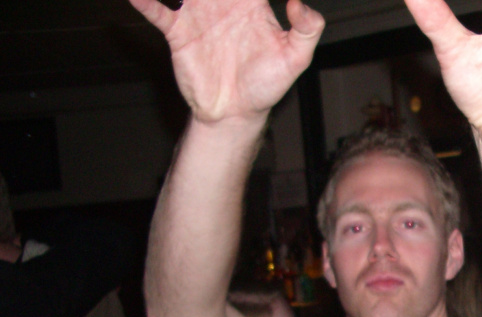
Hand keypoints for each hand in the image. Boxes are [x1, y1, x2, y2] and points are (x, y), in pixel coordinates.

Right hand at [128, 0, 323, 122]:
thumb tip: (298, 2)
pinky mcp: (178, 33)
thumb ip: (307, 30)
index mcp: (251, 1)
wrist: (236, 113)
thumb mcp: (295, 59)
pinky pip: (158, 11)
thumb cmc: (266, 84)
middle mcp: (222, 1)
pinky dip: (147, 1)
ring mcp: (198, 14)